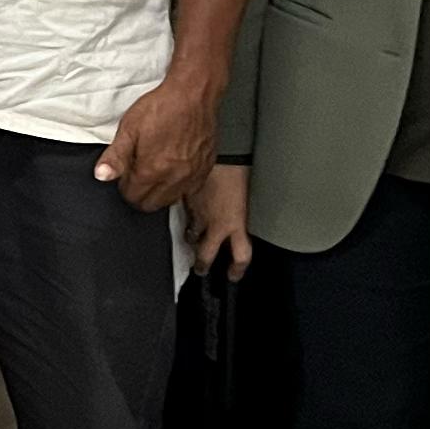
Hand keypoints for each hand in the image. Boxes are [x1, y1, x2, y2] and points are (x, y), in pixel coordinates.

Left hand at [95, 73, 218, 212]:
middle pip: (151, 204)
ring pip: (170, 200)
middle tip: (137, 174)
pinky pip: (189, 190)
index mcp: (153, 170)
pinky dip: (178, 186)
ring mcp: (192, 175)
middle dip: (140, 193)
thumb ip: (115, 156)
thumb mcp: (129, 128)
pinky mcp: (205, 169)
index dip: (124, 187)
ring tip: (154, 171)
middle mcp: (174, 178)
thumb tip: (102, 175)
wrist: (193, 94)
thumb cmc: (162, 107)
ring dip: (159, 192)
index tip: (125, 174)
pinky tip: (173, 170)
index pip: (133, 197)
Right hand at [193, 162, 253, 279]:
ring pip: (190, 236)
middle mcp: (216, 224)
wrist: (223, 153)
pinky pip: (183, 214)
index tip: (233, 275)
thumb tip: (239, 218)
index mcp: (235, 224)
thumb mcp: (246, 198)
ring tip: (190, 239)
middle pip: (206, 255)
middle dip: (202, 265)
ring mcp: (198, 214)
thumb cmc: (239, 171)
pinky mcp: (185, 202)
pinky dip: (185, 215)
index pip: (240, 256)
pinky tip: (186, 211)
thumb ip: (240, 214)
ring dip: (190, 239)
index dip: (237, 269)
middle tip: (201, 269)